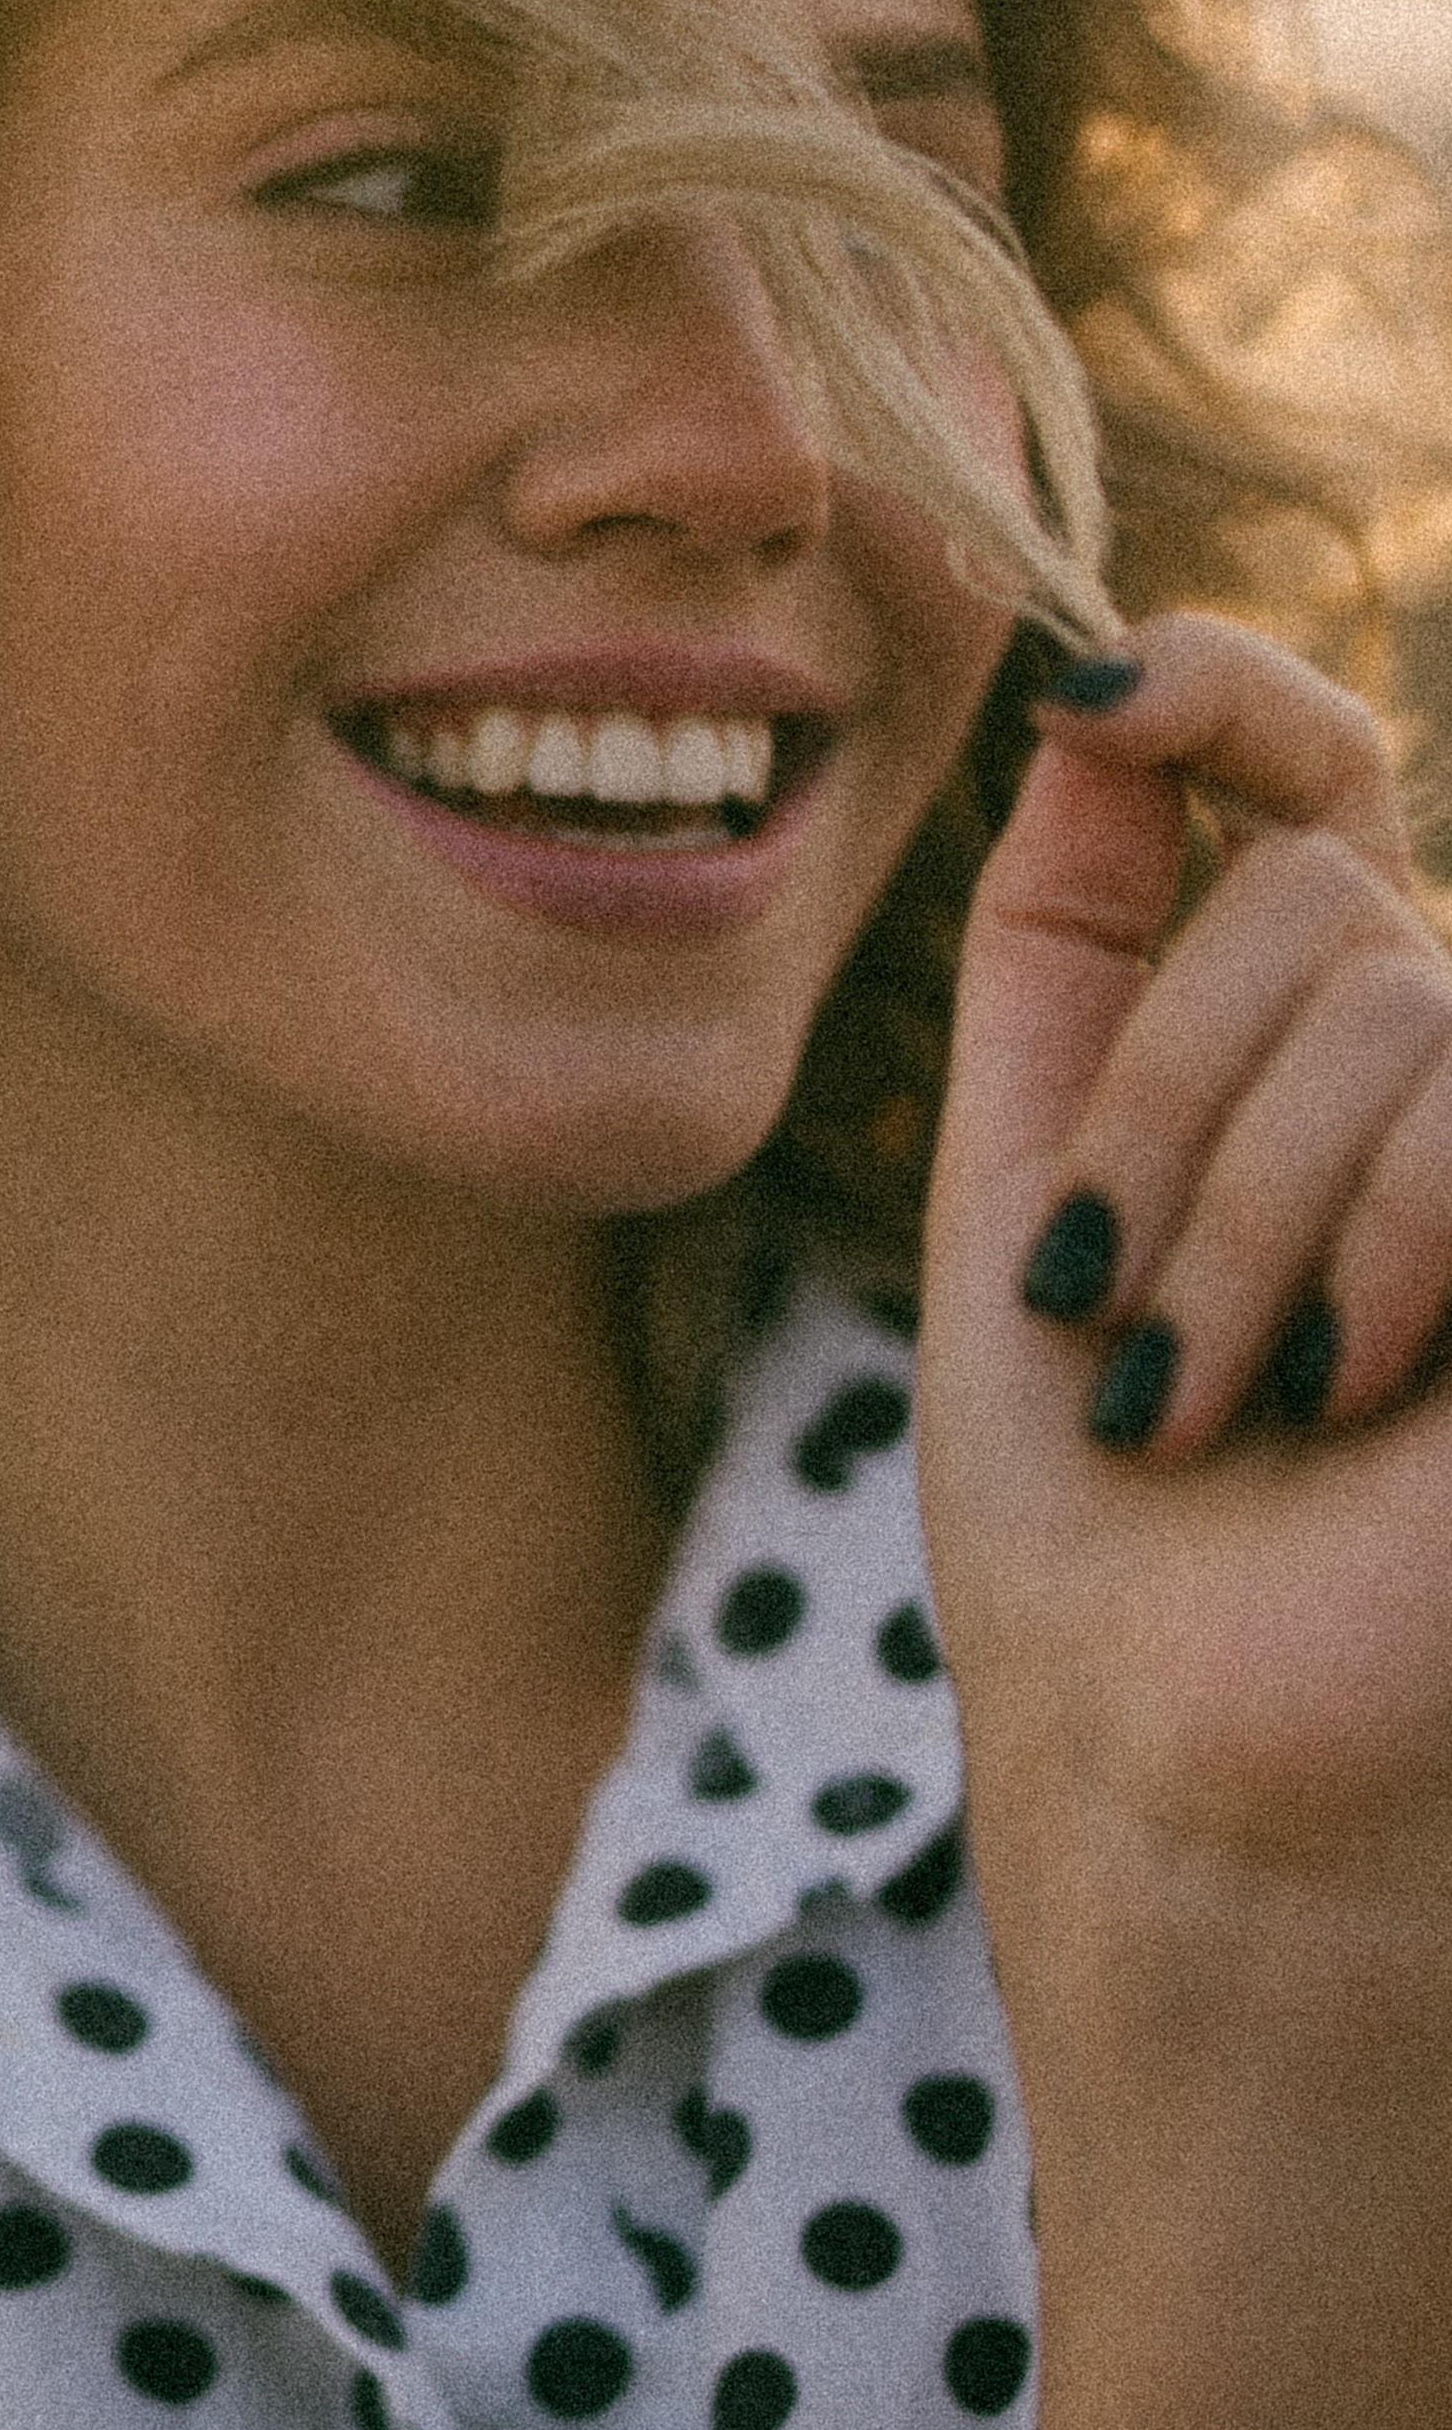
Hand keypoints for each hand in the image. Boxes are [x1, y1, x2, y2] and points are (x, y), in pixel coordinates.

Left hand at [918, 610, 1451, 2201]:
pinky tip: (1347, 1397)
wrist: (1178, 1741)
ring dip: (1241, 1214)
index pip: (1308, 771)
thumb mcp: (1020, 1187)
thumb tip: (1080, 704)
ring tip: (1206, 1398)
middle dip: (1160, 1112)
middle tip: (1111, 1324)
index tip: (1104, 691)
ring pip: (1392, 997)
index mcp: (1282, 1044)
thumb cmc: (1089, 1512)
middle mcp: (1428, 1072)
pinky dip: (1383, 1247)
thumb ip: (1062, 951)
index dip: (1223, 688)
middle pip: (1316, 895)